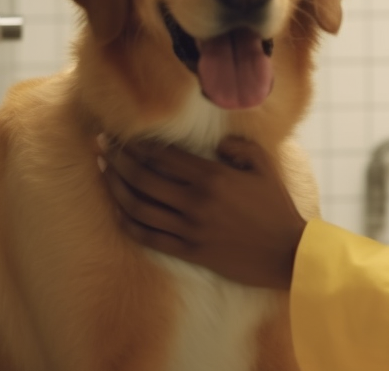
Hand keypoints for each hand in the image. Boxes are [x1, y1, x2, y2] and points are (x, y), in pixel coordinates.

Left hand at [96, 135, 306, 289]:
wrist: (286, 253)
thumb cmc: (276, 207)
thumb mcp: (265, 166)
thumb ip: (238, 147)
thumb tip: (215, 144)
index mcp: (212, 177)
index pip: (162, 156)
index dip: (136, 144)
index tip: (120, 135)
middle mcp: (196, 202)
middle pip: (143, 178)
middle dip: (117, 160)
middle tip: (102, 147)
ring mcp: (190, 229)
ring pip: (139, 206)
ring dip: (116, 187)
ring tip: (104, 173)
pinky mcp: (189, 251)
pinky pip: (148, 237)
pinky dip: (128, 222)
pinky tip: (118, 210)